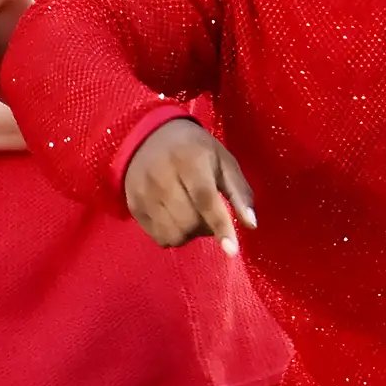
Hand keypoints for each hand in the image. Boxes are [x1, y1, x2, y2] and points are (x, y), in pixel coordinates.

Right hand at [124, 119, 254, 253]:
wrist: (149, 136)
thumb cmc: (196, 149)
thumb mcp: (224, 160)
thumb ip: (239, 192)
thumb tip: (251, 224)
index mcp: (190, 161)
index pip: (205, 199)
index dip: (220, 225)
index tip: (232, 250)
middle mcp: (162, 179)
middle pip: (189, 222)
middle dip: (207, 228)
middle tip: (211, 215)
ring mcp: (144, 194)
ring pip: (173, 234)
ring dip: (191, 234)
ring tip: (194, 215)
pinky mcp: (133, 206)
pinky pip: (158, 237)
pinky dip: (174, 235)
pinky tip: (177, 218)